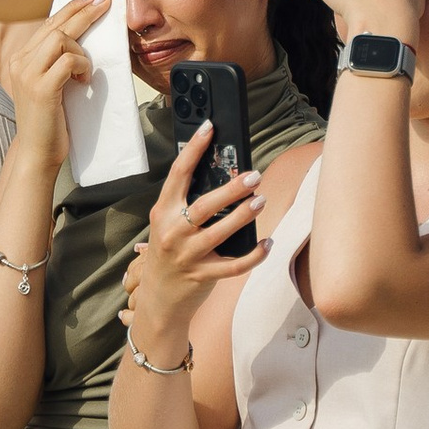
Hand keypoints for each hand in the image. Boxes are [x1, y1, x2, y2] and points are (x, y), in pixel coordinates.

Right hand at [0, 0, 103, 157]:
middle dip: (84, 10)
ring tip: (86, 71)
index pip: (48, 24)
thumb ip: (57, 62)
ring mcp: (28, 74)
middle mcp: (20, 62)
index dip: (72, 8)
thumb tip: (82, 37)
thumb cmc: (50, 119)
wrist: (37, 152)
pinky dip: (82, 66)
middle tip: (106, 0)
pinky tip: (84, 82)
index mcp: (21, 58)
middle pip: (55, 24)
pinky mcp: (41, 89)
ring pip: (60, 39)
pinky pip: (69, 61)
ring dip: (81, 50)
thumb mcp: (51, 83)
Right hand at [125, 132, 267, 350]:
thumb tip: (223, 176)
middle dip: (232, 189)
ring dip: (244, 215)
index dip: (193, 149)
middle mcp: (174, 232)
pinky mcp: (203, 276)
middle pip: (205, 205)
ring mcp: (188, 256)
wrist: (159, 301)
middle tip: (253, 176)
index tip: (209, 127)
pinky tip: (268, 243)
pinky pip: (234, 265)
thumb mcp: (168, 226)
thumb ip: (186, 205)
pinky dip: (255, 255)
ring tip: (261, 201)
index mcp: (164, 213)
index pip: (178, 174)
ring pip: (221, 232)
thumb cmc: (169, 255)